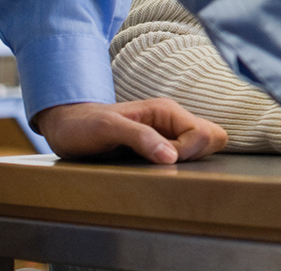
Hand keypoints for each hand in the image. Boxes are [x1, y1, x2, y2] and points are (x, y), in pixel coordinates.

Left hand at [34, 99, 227, 163]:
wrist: (66, 126)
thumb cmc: (83, 124)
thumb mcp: (107, 128)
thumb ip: (140, 138)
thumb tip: (170, 157)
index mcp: (166, 111)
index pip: (205, 133)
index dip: (188, 152)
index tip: (161, 159)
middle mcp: (172, 121)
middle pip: (213, 138)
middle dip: (196, 156)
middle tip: (164, 163)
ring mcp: (169, 134)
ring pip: (204, 148)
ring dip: (187, 162)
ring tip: (156, 165)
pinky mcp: (162, 147)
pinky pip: (188, 157)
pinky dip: (179, 166)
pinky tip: (155, 168)